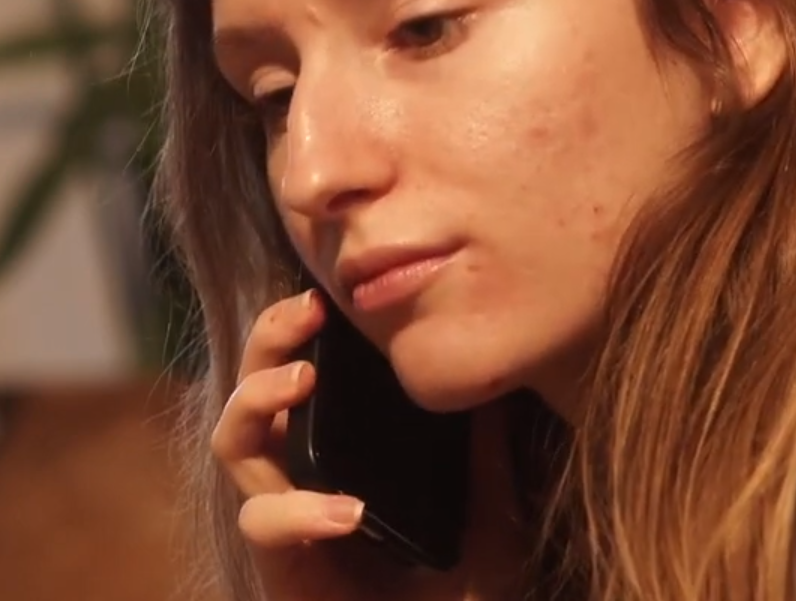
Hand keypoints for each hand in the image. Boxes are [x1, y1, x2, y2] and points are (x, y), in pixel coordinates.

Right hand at [211, 289, 526, 600]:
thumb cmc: (466, 588)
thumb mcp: (490, 506)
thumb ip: (484, 449)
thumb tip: (491, 374)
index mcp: (343, 450)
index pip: (302, 372)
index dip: (301, 327)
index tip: (331, 294)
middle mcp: (304, 476)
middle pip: (254, 391)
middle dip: (267, 341)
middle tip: (307, 310)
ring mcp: (287, 523)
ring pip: (235, 447)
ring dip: (258, 401)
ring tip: (303, 378)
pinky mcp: (282, 576)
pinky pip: (262, 529)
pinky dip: (297, 512)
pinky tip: (345, 510)